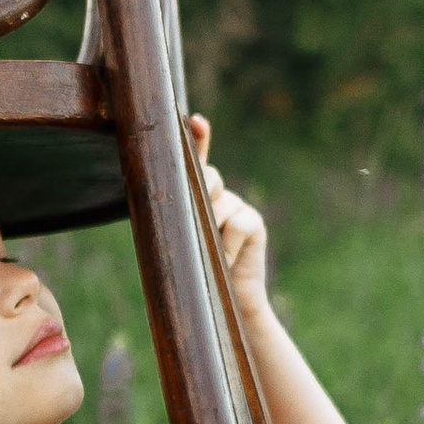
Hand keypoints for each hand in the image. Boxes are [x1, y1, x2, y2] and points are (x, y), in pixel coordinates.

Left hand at [189, 115, 270, 320]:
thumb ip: (182, 215)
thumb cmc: (198, 273)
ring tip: (213, 257)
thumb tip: (167, 198)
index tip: (196, 120)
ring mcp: (240, 206)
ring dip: (211, 236)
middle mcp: (222, 196)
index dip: (199, 139)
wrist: (227, 303)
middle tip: (196, 230)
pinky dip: (228, 247)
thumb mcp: (186, 242)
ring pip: (219, 206)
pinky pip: (237, 225)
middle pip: (207, 179)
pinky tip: (229, 261)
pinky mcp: (255, 222)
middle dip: (199, 199)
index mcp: (200, 198)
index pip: (198, 163)